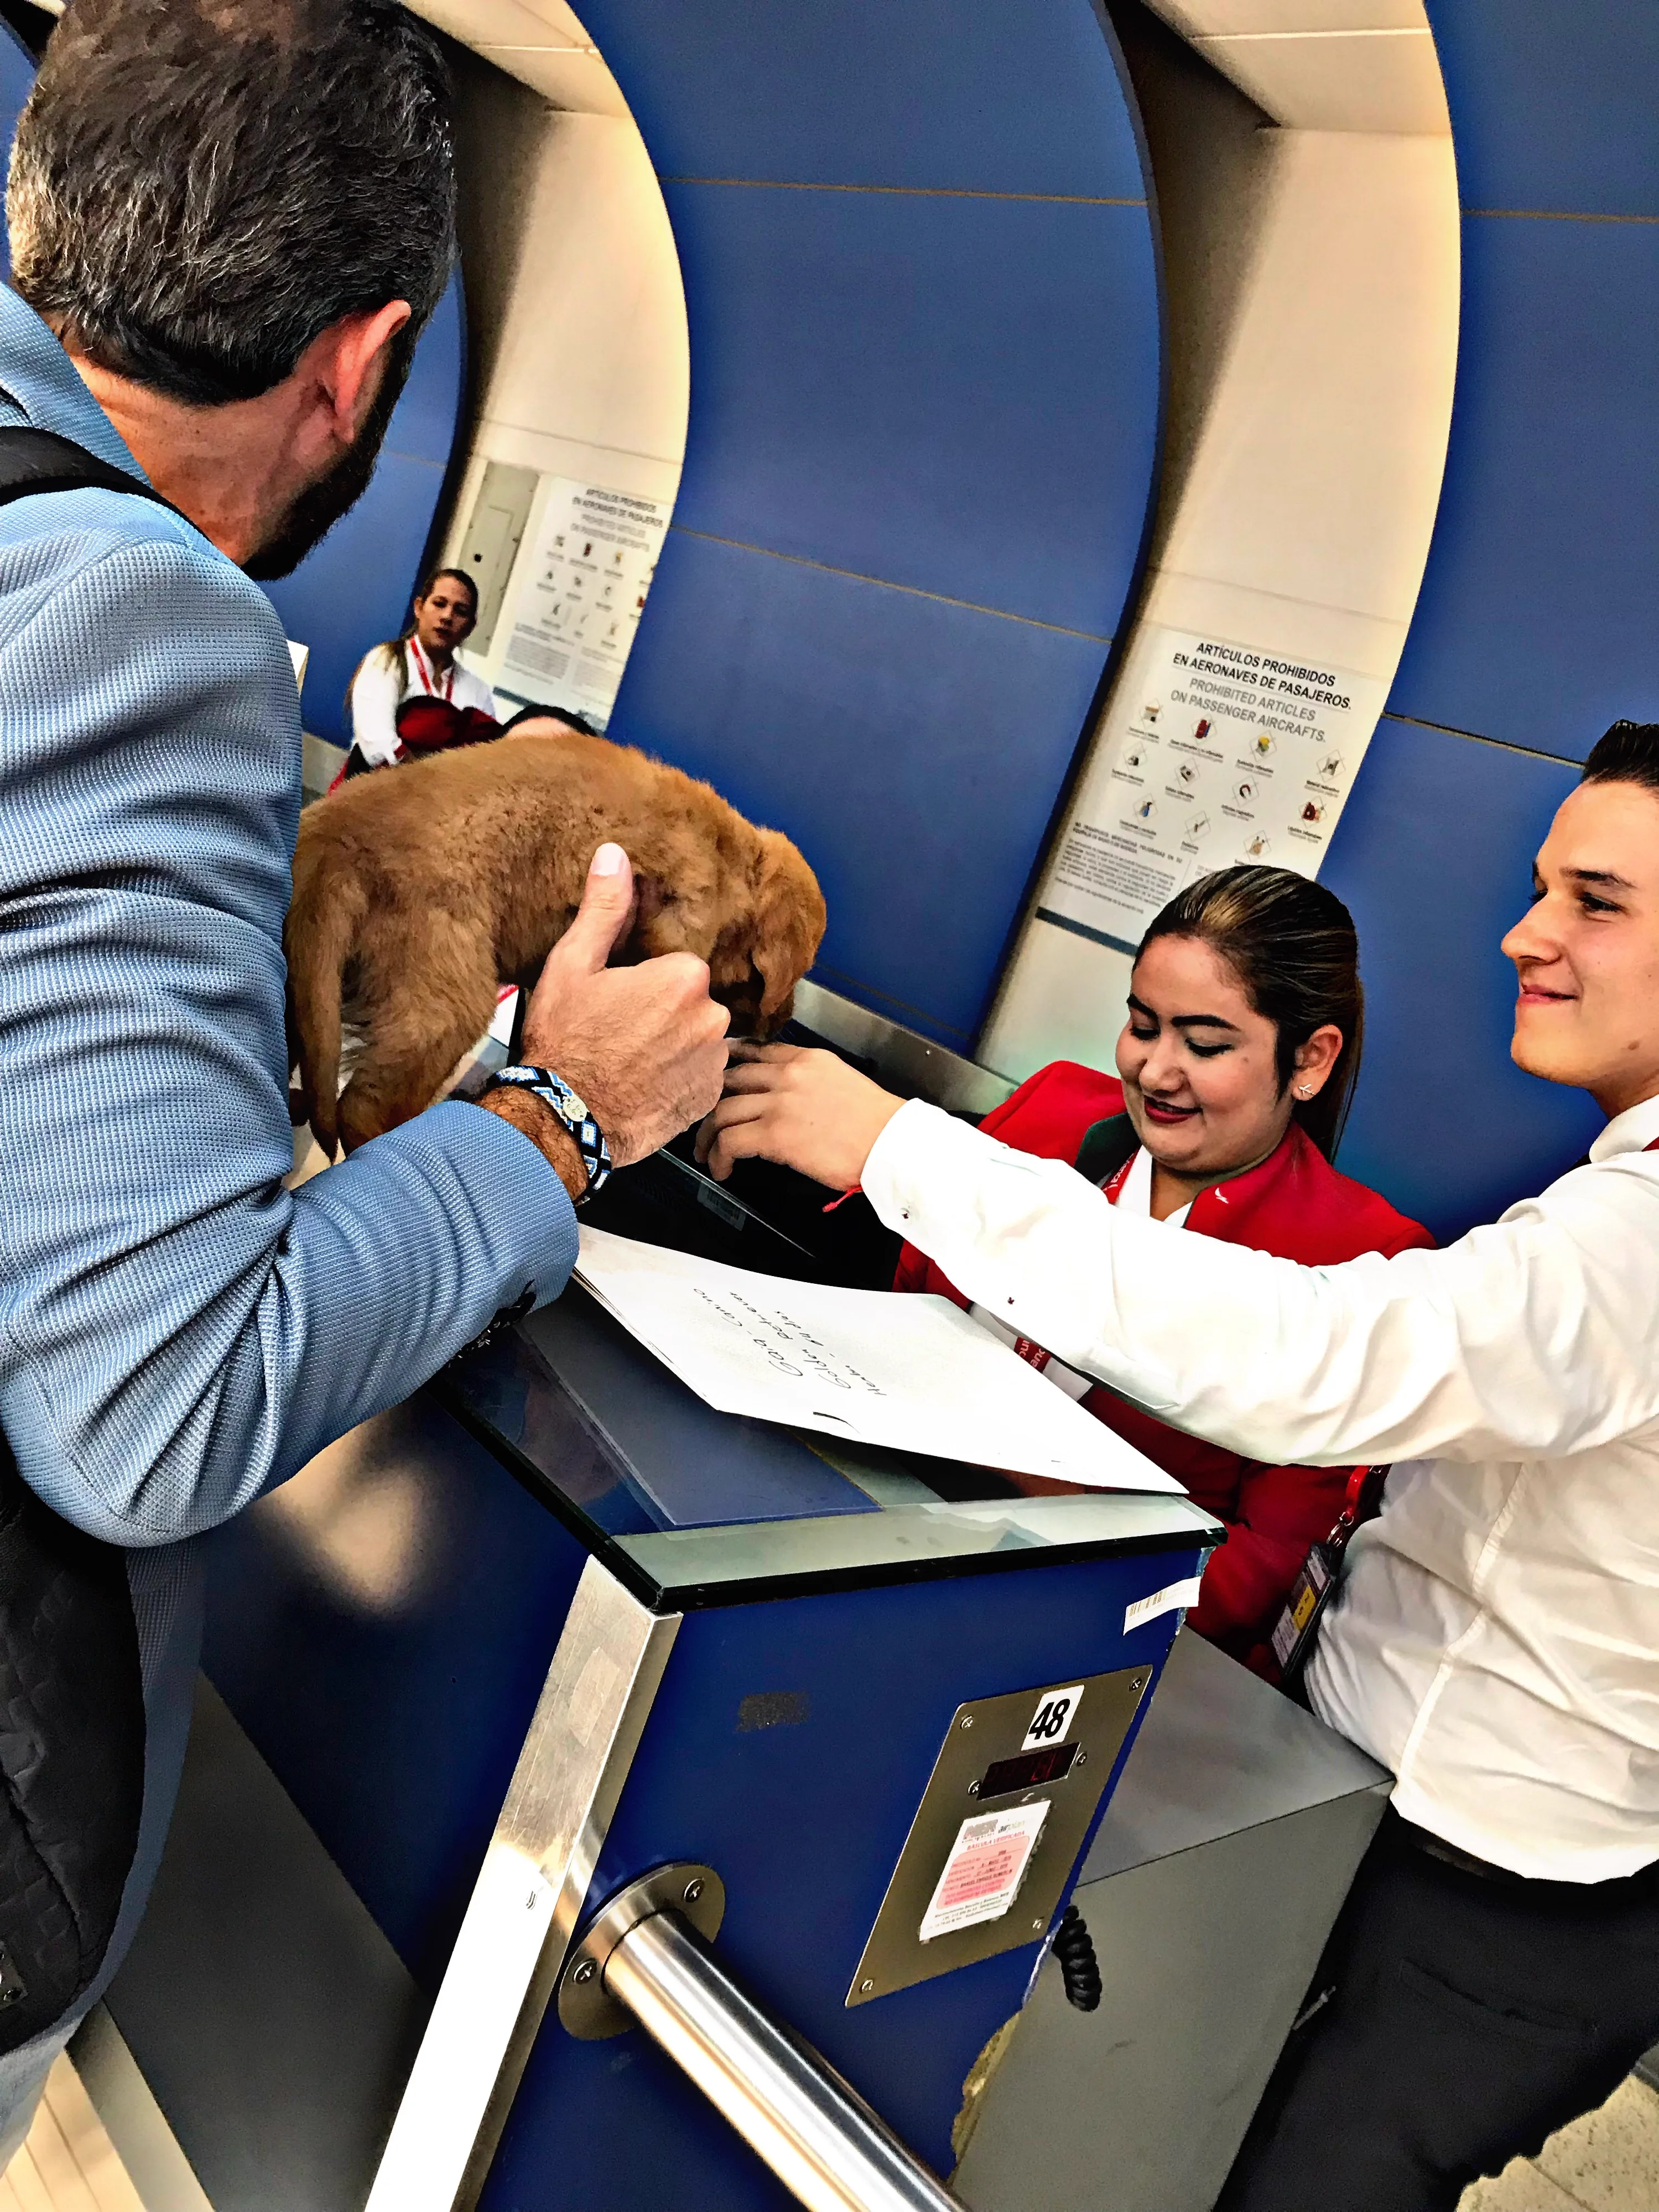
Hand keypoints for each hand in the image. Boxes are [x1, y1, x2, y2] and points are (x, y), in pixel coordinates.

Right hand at [516, 843, 729, 1167]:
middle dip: (662, 1011)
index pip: (677, 965)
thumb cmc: (563, 1041)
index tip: (618, 999)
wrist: (563, 1119)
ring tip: (630, 1061)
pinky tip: (644, 1083)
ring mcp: (713, 1062)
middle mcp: (712, 1017)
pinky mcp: (709, 1099)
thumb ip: (603, 910)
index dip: (645, 980)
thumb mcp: (572, 966)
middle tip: (619, 1031)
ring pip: (697, 1038)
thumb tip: (616, 854)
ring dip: (674, 1045)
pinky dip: (678, 1078)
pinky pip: (699, 1076)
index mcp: (684, 977)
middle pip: (691, 1001)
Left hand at [696, 1044, 902, 1188]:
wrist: (889, 1142)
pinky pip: (729, 1142)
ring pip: (722, 1111)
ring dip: (707, 1135)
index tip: (717, 1074)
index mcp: (806, 1059)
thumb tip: (791, 1103)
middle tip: (706, 1119)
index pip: (757, 1052)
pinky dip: (718, 1157)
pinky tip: (722, 1169)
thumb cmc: (877, 1124)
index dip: (730, 1063)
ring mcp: (778, 1103)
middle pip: (730, 1079)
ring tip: (705, 1152)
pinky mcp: (773, 1133)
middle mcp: (787, 1074)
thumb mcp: (843, 1082)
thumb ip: (810, 1083)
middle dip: (711, 1099)